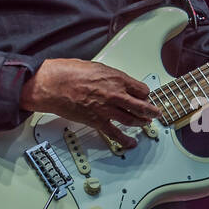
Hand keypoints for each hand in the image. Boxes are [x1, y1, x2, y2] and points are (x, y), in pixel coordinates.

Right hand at [20, 58, 159, 148]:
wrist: (52, 85)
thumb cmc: (67, 73)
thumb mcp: (93, 66)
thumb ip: (106, 75)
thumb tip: (110, 79)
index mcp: (116, 78)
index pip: (140, 88)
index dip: (144, 93)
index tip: (145, 95)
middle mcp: (115, 94)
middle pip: (141, 105)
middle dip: (151, 110)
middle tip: (155, 112)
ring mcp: (107, 109)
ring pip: (132, 119)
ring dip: (141, 122)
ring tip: (146, 123)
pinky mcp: (97, 122)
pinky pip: (115, 134)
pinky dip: (125, 140)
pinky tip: (131, 142)